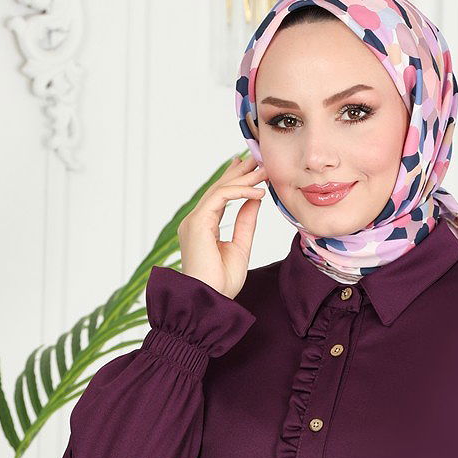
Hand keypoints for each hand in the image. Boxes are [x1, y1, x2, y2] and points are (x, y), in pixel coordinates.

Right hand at [177, 154, 267, 299]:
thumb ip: (245, 222)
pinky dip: (240, 192)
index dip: (235, 181)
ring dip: (243, 178)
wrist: (209, 300)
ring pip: (220, 190)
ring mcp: (194, 221)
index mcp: (203, 227)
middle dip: (239, 171)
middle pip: (218, 188)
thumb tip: (255, 200)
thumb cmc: (221, 283)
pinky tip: (258, 192)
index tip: (252, 169)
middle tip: (257, 157)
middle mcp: (196, 221)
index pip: (219, 197)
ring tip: (263, 170)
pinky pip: (221, 198)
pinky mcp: (198, 223)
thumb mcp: (240, 247)